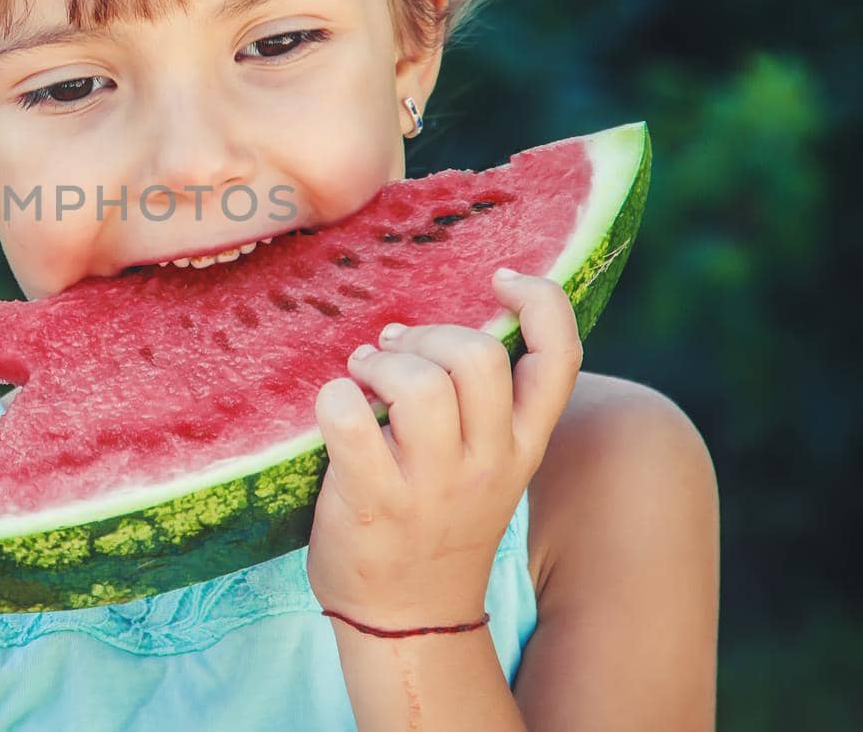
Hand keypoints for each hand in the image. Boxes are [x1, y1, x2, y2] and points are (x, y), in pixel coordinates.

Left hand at [305, 268, 581, 627]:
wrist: (407, 616)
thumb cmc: (436, 520)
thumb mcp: (487, 464)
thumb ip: (481, 404)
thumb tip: (424, 326)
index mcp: (524, 446)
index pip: (560, 358)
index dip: (541, 301)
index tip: (500, 278)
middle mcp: (488, 461)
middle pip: (478, 356)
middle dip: (428, 334)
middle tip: (396, 348)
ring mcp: (431, 485)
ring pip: (421, 383)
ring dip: (381, 362)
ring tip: (364, 376)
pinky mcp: (374, 501)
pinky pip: (350, 420)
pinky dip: (335, 398)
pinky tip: (334, 407)